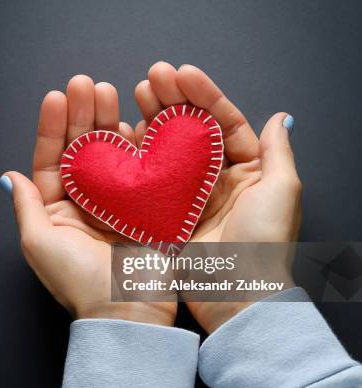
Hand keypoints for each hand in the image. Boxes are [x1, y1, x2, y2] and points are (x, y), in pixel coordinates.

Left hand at [3, 76, 175, 325]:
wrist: (127, 312)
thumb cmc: (78, 282)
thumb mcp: (39, 243)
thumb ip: (27, 205)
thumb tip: (8, 176)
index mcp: (57, 211)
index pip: (51, 161)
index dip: (51, 128)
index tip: (56, 97)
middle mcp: (86, 204)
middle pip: (81, 150)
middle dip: (81, 116)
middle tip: (85, 84)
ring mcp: (117, 203)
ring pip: (111, 154)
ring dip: (108, 122)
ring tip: (109, 91)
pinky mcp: (145, 207)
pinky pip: (140, 169)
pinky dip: (138, 145)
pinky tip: (134, 120)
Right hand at [134, 62, 300, 332]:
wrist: (235, 297)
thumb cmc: (263, 245)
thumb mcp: (281, 192)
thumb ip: (277, 152)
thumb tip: (281, 117)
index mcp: (245, 171)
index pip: (223, 122)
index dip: (203, 95)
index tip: (181, 73)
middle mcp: (215, 180)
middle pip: (192, 131)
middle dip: (173, 101)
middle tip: (152, 77)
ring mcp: (187, 196)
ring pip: (167, 150)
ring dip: (152, 121)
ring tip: (135, 95)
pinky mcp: (164, 214)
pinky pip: (148, 178)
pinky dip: (136, 156)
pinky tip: (123, 133)